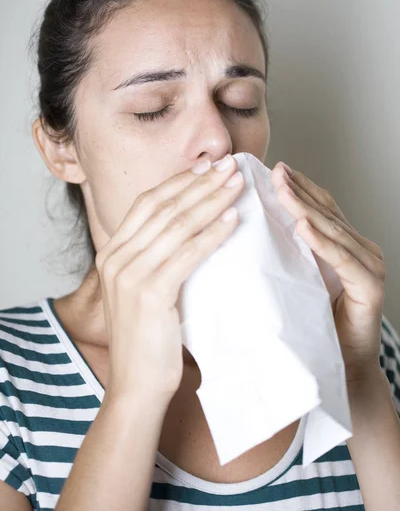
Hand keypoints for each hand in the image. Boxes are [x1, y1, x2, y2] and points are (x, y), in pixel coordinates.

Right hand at [95, 154, 243, 403]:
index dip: (180, 182)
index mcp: (113, 252)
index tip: (207, 166)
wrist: (136, 386)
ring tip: (237, 185)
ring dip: (211, 201)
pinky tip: (231, 220)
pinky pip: (186, 255)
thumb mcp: (146, 290)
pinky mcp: (149, 293)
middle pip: (164, 207)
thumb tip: (191, 228)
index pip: (148, 203)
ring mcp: (129, 274)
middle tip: (230, 165)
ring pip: (177, 225)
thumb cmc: (148, 340)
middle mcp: (116, 257)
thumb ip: (157, 259)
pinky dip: (211, 234)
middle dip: (201, 183)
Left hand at [270, 161, 385, 383]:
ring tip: (282, 188)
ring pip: (333, 229)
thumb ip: (290, 253)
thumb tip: (253, 226)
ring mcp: (368, 266)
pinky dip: (321, 241)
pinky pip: (341, 259)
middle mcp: (360, 250)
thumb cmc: (314, 325)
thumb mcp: (297, 279)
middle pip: (326, 212)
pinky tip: (302, 225)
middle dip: (298, 190)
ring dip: (306, 207)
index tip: (274, 169)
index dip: (298, 188)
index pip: (320, 208)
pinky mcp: (369, 288)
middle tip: (275, 170)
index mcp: (344, 245)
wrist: (339, 368)